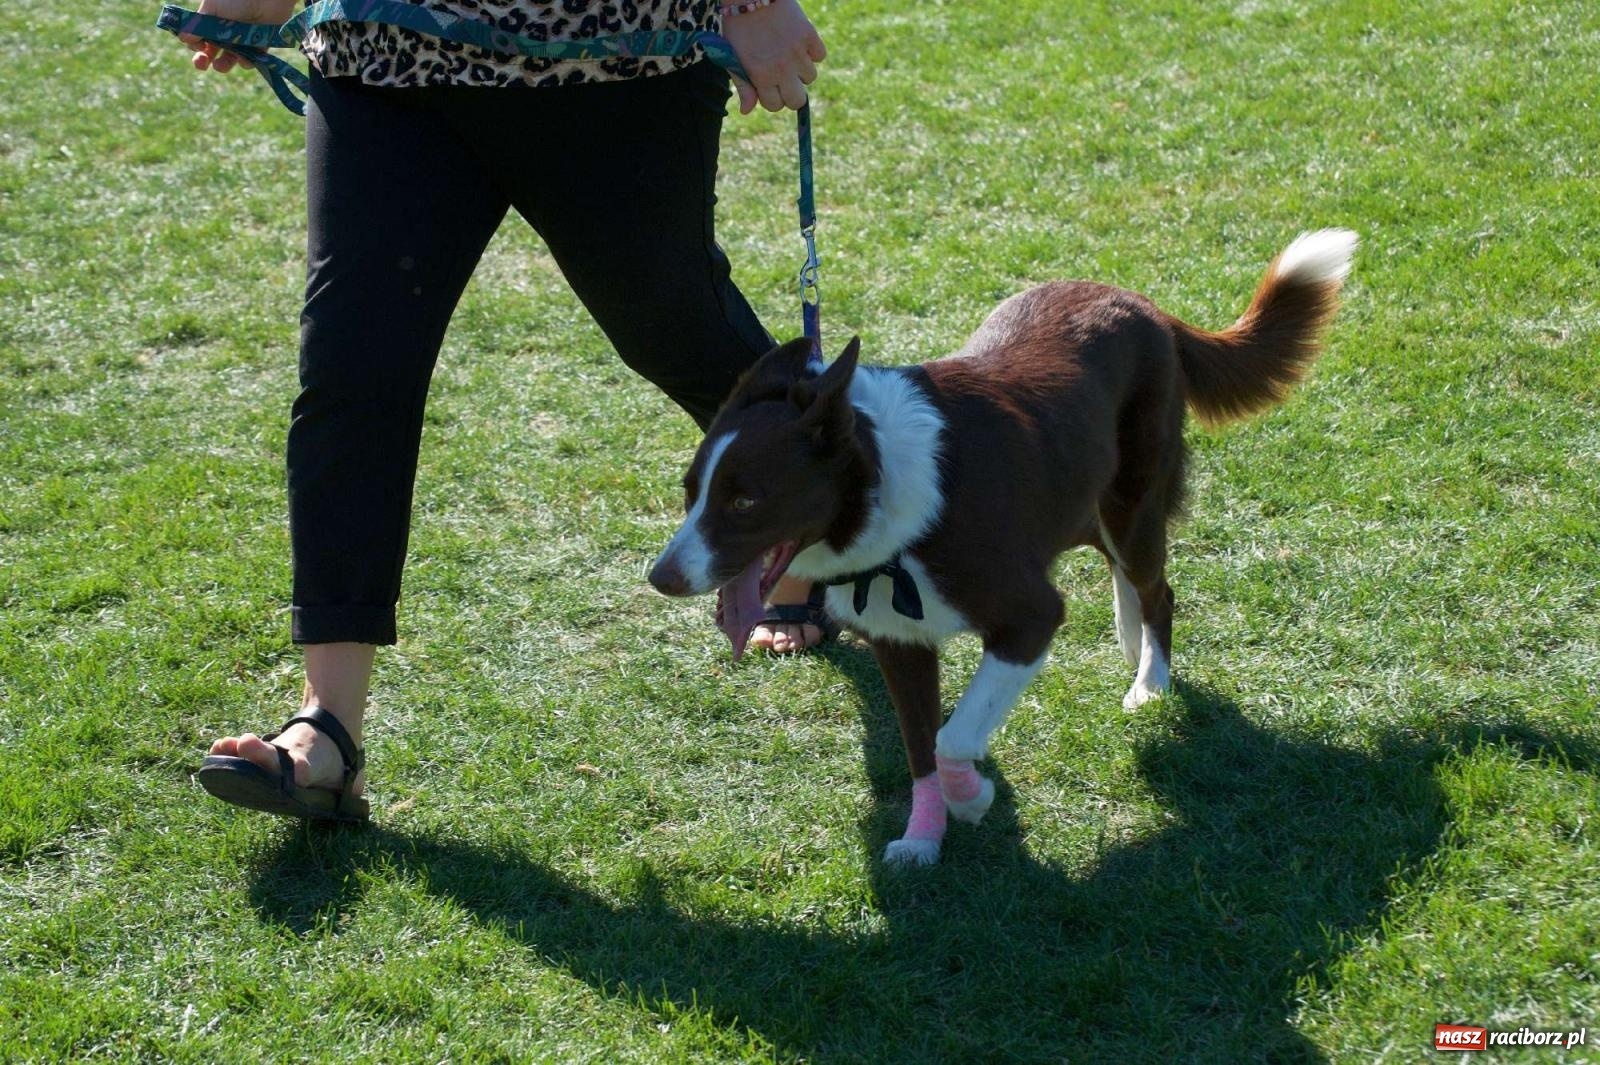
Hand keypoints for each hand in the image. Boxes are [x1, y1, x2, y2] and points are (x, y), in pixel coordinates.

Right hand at [178, 0, 297, 73]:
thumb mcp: (212, 9)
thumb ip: (198, 25)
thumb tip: (183, 38)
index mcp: (211, 19)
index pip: (198, 37)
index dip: (194, 45)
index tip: (195, 46)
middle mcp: (225, 30)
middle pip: (211, 51)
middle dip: (202, 60)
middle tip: (200, 64)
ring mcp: (242, 39)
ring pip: (230, 59)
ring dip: (223, 65)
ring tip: (219, 65)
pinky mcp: (260, 46)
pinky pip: (250, 60)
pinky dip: (246, 62)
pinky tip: (244, 58)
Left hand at [720, 0, 826, 114]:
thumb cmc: (737, 26)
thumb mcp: (732, 57)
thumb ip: (742, 85)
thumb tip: (746, 111)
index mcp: (760, 76)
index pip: (776, 106)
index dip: (772, 97)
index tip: (768, 85)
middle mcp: (781, 68)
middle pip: (798, 100)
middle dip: (791, 92)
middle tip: (784, 77)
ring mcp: (797, 52)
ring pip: (810, 77)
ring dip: (801, 69)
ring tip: (788, 53)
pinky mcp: (809, 35)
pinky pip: (820, 55)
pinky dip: (812, 51)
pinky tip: (799, 41)